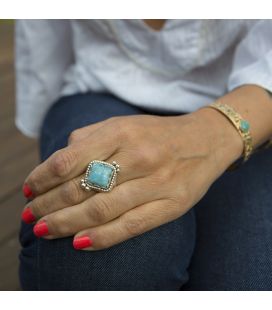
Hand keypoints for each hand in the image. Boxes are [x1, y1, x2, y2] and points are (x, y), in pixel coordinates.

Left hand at [22, 109, 241, 249]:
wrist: (206, 140)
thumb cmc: (158, 133)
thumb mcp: (123, 123)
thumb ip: (90, 137)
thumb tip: (58, 160)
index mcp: (122, 132)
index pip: (69, 159)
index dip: (42, 178)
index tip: (28, 190)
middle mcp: (138, 156)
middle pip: (81, 187)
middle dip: (48, 204)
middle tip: (30, 215)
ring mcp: (157, 183)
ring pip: (101, 209)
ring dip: (66, 223)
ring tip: (43, 231)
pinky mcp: (171, 205)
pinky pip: (130, 226)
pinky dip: (102, 238)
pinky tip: (79, 243)